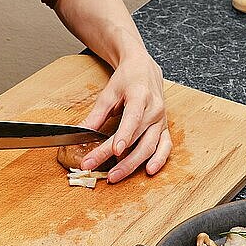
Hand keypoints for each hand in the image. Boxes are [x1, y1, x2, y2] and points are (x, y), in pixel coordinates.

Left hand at [80, 51, 171, 182]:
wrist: (144, 69)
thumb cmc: (127, 79)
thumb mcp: (108, 93)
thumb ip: (96, 115)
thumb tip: (80, 132)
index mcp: (140, 96)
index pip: (133, 119)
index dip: (124, 136)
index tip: (114, 151)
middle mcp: (155, 109)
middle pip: (138, 138)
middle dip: (119, 158)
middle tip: (99, 169)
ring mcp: (162, 120)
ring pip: (150, 147)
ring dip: (133, 164)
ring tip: (115, 176)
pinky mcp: (165, 127)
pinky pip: (165, 146)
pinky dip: (158, 160)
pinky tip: (148, 171)